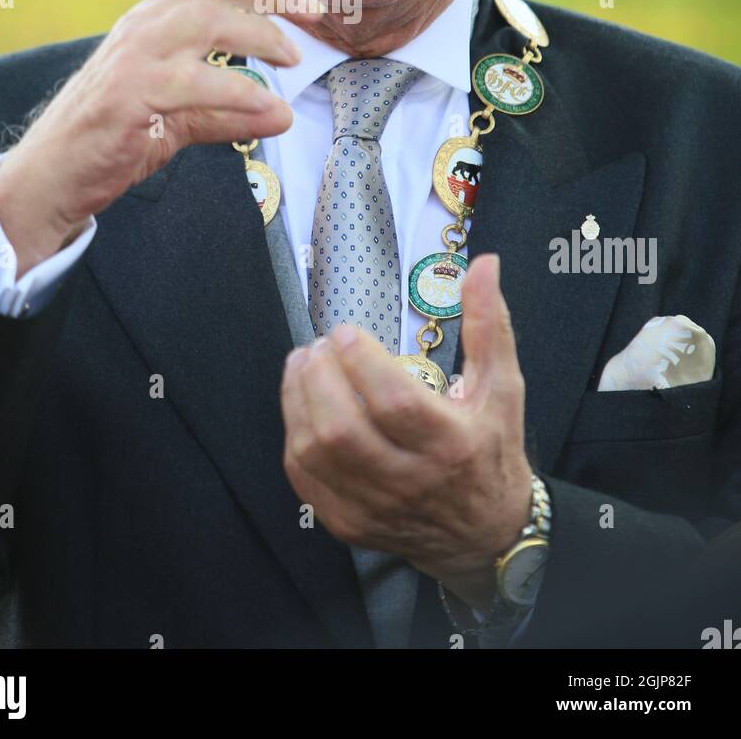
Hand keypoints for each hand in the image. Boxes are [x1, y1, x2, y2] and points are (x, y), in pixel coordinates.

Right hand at [0, 0, 321, 275]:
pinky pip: (189, 82)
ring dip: (258, 33)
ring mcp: (132, 59)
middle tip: (318, 14)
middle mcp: (143, 27)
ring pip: (202, 20)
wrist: (50, 175)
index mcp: (155, 20)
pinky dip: (236, 91)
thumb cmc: (113, 136)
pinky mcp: (126, 97)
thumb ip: (229, 109)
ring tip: (294, 58)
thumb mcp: (179, 116)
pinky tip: (268, 110)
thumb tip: (283, 114)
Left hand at [281, 253, 531, 610]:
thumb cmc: (491, 450)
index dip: (360, 361)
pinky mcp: (349, 523)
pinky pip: (305, 479)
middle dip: (319, 378)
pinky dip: (295, 436)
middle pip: (343, 430)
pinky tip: (302, 406)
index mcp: (451, 443)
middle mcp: (411, 481)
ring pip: (316, 453)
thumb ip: (488, 325)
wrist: (486, 534)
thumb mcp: (503, 387)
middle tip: (320, 347)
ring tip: (304, 365)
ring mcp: (375, 506)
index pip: (394, 402)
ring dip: (298, 400)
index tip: (345, 331)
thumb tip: (483, 264)